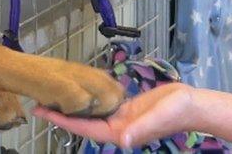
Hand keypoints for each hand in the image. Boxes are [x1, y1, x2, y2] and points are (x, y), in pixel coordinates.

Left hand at [32, 82, 196, 148]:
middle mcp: (117, 127)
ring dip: (73, 105)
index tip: (43, 112)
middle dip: (62, 113)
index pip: (85, 128)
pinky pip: (103, 104)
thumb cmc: (176, 112)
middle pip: (83, 121)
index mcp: (120, 133)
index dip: (63, 121)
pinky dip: (90, 98)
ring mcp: (121, 118)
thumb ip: (140, 130)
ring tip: (54, 95)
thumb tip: (122, 141)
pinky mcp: (127, 108)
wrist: (192, 104)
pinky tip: (80, 91)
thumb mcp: (157, 119)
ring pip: (91, 112)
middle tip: (39, 101)